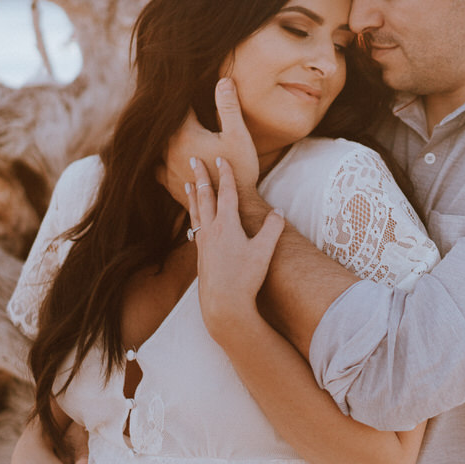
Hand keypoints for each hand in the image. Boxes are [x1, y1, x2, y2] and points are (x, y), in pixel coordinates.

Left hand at [159, 78, 259, 207]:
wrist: (236, 208)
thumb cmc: (239, 169)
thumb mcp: (238, 135)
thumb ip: (228, 107)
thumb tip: (223, 79)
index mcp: (184, 135)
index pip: (180, 107)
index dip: (185, 96)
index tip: (187, 86)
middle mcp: (169, 151)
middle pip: (165, 125)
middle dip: (173, 115)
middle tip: (176, 103)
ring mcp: (166, 169)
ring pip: (157, 146)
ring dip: (163, 137)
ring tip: (167, 128)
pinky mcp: (169, 184)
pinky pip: (156, 166)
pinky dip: (159, 158)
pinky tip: (164, 156)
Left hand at [187, 155, 284, 341]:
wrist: (223, 305)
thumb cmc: (244, 279)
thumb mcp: (264, 252)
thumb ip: (272, 229)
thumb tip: (278, 212)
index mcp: (227, 225)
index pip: (226, 193)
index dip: (224, 174)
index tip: (220, 158)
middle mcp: (211, 230)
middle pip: (204, 197)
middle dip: (200, 177)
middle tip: (193, 159)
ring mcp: (203, 243)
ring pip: (196, 212)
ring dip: (192, 195)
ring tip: (186, 183)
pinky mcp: (200, 255)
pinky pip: (195, 227)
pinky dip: (193, 215)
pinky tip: (193, 218)